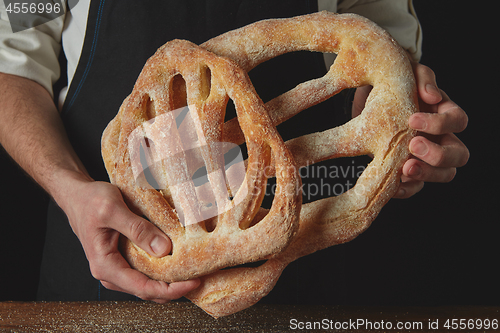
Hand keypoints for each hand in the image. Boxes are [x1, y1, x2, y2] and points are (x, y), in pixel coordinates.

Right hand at [61, 175, 199, 302]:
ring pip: (148, 284)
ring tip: (194, 271)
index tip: (194, 281)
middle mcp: (110, 273)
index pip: (143, 289)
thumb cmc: (90, 200)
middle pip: (148, 291)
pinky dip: (163, 271)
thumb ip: (137, 230)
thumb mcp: (114, 210)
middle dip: (175, 288)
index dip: (172, 289)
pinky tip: (179, 263)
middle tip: (201, 277)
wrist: (76, 195)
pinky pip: (145, 272)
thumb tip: (164, 250)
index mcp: (105, 265)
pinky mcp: (123, 260)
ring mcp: (117, 268)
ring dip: (170, 281)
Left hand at [352, 63, 468, 198]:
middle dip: (438, 154)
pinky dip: (407, 189)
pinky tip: (394, 185)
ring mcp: (426, 157)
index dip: (440, 123)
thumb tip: (433, 96)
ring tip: (404, 169)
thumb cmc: (394, 84)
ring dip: (426, 174)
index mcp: (444, 113)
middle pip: (458, 155)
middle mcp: (441, 138)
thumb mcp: (407, 72)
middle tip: (413, 145)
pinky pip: (415, 187)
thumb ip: (423, 78)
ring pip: (443, 174)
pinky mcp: (409, 170)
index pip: (457, 121)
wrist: (368, 97)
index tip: (412, 119)